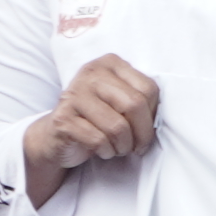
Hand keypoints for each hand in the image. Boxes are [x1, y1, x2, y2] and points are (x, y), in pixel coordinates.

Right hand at [26, 54, 163, 194]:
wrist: (56, 134)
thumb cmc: (97, 117)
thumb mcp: (118, 98)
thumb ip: (139, 97)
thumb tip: (158, 117)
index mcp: (109, 63)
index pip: (148, 88)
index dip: (152, 115)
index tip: (145, 128)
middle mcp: (90, 73)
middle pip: (135, 105)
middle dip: (142, 133)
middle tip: (138, 146)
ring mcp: (74, 95)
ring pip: (117, 126)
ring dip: (123, 146)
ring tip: (119, 148)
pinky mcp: (63, 119)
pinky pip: (98, 139)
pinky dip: (106, 151)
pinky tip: (103, 150)